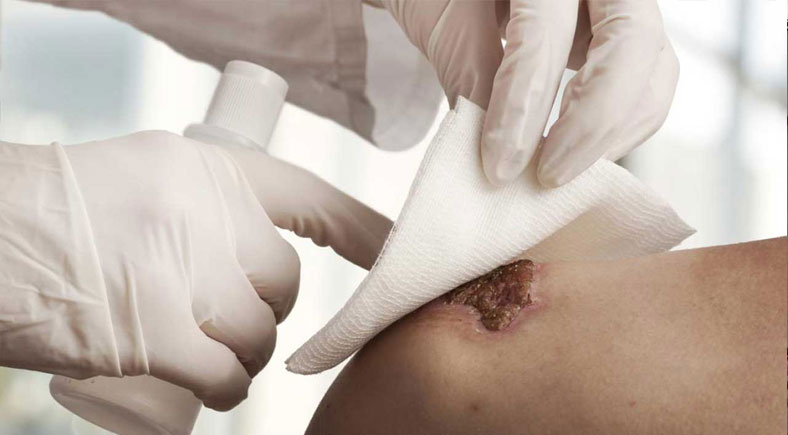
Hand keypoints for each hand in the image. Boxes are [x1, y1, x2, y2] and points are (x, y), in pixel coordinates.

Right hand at [0, 130, 390, 409]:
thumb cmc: (56, 217)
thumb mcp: (144, 179)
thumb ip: (204, 205)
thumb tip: (256, 250)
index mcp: (205, 169)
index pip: (309, 196)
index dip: (360, 228)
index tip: (392, 251)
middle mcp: (204, 213)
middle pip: (283, 280)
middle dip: (270, 309)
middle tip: (232, 319)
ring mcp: (185, 273)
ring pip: (260, 333)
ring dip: (246, 356)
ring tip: (209, 354)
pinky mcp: (158, 334)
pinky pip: (227, 376)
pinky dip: (225, 390)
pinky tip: (210, 389)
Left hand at [381, 0, 677, 186]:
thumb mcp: (443, 18)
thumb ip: (470, 70)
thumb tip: (503, 151)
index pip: (543, 36)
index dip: (523, 107)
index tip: (500, 167)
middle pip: (631, 43)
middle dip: (594, 122)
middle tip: (550, 177)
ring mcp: (621, 8)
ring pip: (655, 69)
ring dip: (615, 135)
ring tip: (563, 174)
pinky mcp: (626, 39)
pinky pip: (648, 85)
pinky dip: (620, 131)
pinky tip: (579, 158)